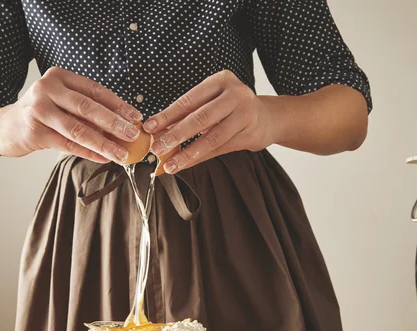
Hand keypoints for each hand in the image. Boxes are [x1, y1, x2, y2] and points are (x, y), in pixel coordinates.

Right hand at [0, 67, 142, 162]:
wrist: (4, 127)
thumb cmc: (40, 115)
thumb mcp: (61, 103)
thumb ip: (87, 110)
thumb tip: (123, 125)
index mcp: (59, 77)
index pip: (95, 90)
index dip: (118, 105)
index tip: (136, 117)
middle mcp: (47, 89)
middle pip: (88, 108)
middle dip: (114, 123)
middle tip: (133, 135)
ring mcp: (38, 110)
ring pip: (78, 129)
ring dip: (103, 143)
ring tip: (121, 153)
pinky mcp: (34, 132)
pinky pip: (67, 144)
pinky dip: (88, 152)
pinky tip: (104, 158)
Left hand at [143, 70, 274, 173]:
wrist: (266, 118)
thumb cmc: (231, 108)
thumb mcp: (210, 103)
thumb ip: (187, 116)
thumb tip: (157, 133)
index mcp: (220, 80)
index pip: (188, 100)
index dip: (167, 115)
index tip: (150, 128)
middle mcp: (235, 94)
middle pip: (200, 118)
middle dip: (175, 135)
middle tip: (157, 149)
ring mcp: (245, 114)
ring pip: (211, 138)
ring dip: (187, 153)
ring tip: (169, 164)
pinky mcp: (250, 134)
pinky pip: (219, 149)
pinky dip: (199, 158)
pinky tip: (185, 164)